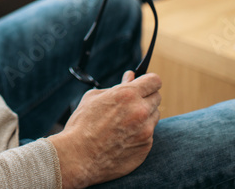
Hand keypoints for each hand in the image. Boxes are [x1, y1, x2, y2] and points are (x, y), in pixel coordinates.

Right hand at [48, 72, 161, 188]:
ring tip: (125, 122)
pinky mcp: (146, 147)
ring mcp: (146, 131)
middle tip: (131, 103)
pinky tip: (123, 138)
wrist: (78, 157)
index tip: (144, 84)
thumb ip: (117, 86)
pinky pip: (149, 135)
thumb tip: (130, 77)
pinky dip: (140, 134)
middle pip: (156, 98)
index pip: (154, 81)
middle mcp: (141, 111)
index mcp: (128, 94)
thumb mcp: (94, 97)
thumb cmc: (82, 125)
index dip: (148, 81)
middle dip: (146, 98)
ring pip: (154, 117)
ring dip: (144, 116)